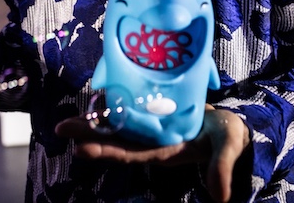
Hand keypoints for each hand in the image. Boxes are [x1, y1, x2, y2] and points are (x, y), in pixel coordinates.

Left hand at [55, 104, 249, 202]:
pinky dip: (112, 106)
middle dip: (89, 135)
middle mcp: (154, 142)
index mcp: (167, 151)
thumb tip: (220, 198)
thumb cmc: (229, 136)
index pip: (131, 152)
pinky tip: (96, 100)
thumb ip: (221, 168)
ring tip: (69, 121)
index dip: (106, 151)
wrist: (232, 127)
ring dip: (94, 123)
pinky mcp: (155, 116)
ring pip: (118, 126)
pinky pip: (129, 111)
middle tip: (61, 129)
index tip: (81, 149)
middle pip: (116, 140)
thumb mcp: (228, 147)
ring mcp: (153, 129)